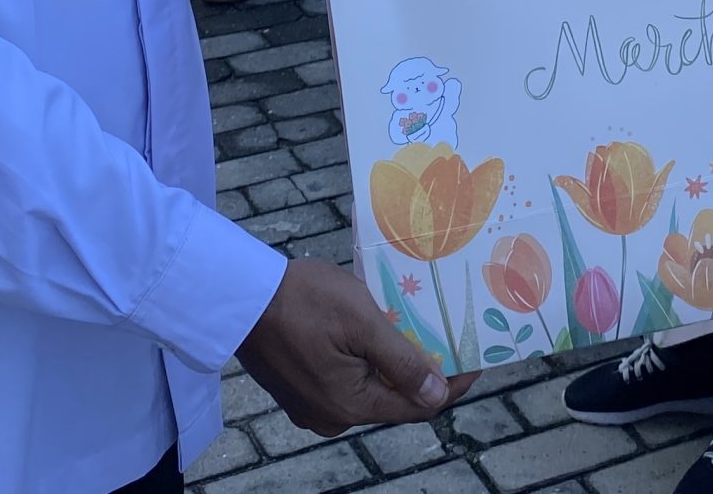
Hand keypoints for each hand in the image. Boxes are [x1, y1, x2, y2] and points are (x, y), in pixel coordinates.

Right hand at [238, 257, 462, 434]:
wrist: (237, 295)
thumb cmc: (303, 301)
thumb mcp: (361, 322)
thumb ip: (401, 361)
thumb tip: (437, 395)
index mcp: (351, 406)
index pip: (419, 406)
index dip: (450, 383)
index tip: (475, 358)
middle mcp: (332, 417)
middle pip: (393, 399)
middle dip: (421, 369)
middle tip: (445, 333)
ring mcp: (311, 406)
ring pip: (368, 388)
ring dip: (391, 362)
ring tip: (411, 326)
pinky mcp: (297, 390)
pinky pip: (343, 380)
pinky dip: (363, 360)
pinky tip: (370, 332)